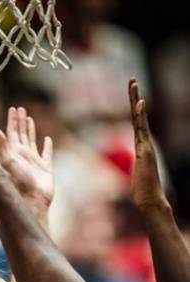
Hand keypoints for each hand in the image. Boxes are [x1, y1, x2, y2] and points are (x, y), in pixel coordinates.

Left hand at [0, 107, 53, 211]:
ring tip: (30, 119)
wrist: (32, 200)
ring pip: (32, 141)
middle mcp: (22, 156)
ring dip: (31, 130)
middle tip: (20, 109)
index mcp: (13, 153)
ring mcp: (34, 162)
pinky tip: (47, 139)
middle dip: (20, 121)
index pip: (12, 132)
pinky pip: (46, 154)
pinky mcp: (45, 168)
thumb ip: (2, 145)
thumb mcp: (8, 161)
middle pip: (21, 134)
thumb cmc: (19, 182)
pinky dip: (47, 146)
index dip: (12, 120)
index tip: (13, 108)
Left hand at [128, 78, 165, 209]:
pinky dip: (141, 116)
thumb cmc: (142, 192)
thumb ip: (135, 169)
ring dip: (136, 101)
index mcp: (141, 147)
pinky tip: (140, 103)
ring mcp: (146, 146)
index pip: (136, 124)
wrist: (150, 201)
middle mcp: (144, 143)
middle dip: (134, 98)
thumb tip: (133, 172)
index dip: (134, 109)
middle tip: (132, 80)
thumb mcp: (135, 176)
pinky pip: (142, 130)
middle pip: (139, 116)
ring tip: (133, 84)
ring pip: (140, 120)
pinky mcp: (145, 151)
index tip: (133, 94)